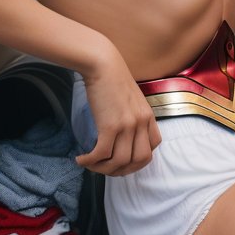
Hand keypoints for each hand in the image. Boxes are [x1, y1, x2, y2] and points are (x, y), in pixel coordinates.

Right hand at [76, 47, 161, 176]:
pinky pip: (102, 154)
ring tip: (90, 164)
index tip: (122, 160)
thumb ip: (132, 115)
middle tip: (105, 168)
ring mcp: (128, 125)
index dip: (138, 159)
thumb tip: (120, 135)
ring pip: (120, 161)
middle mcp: (141, 123)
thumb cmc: (112, 79)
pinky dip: (90, 162)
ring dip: (103, 169)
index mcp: (148, 116)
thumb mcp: (131, 98)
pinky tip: (81, 159)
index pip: (153, 147)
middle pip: (139, 161)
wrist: (102, 64)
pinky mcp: (110, 126)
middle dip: (122, 170)